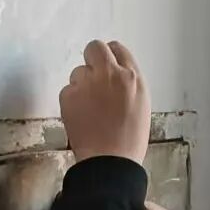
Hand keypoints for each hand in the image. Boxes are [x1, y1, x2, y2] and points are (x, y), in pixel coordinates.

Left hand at [60, 39, 150, 164]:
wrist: (109, 161)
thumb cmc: (129, 141)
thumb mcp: (141, 106)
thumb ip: (129, 83)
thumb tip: (117, 72)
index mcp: (132, 78)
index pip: (118, 49)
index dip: (111, 58)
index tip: (107, 66)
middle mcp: (109, 75)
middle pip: (95, 48)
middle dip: (93, 59)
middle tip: (93, 78)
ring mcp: (87, 83)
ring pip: (78, 71)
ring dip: (82, 84)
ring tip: (90, 108)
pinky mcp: (68, 95)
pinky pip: (67, 89)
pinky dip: (72, 100)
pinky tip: (81, 116)